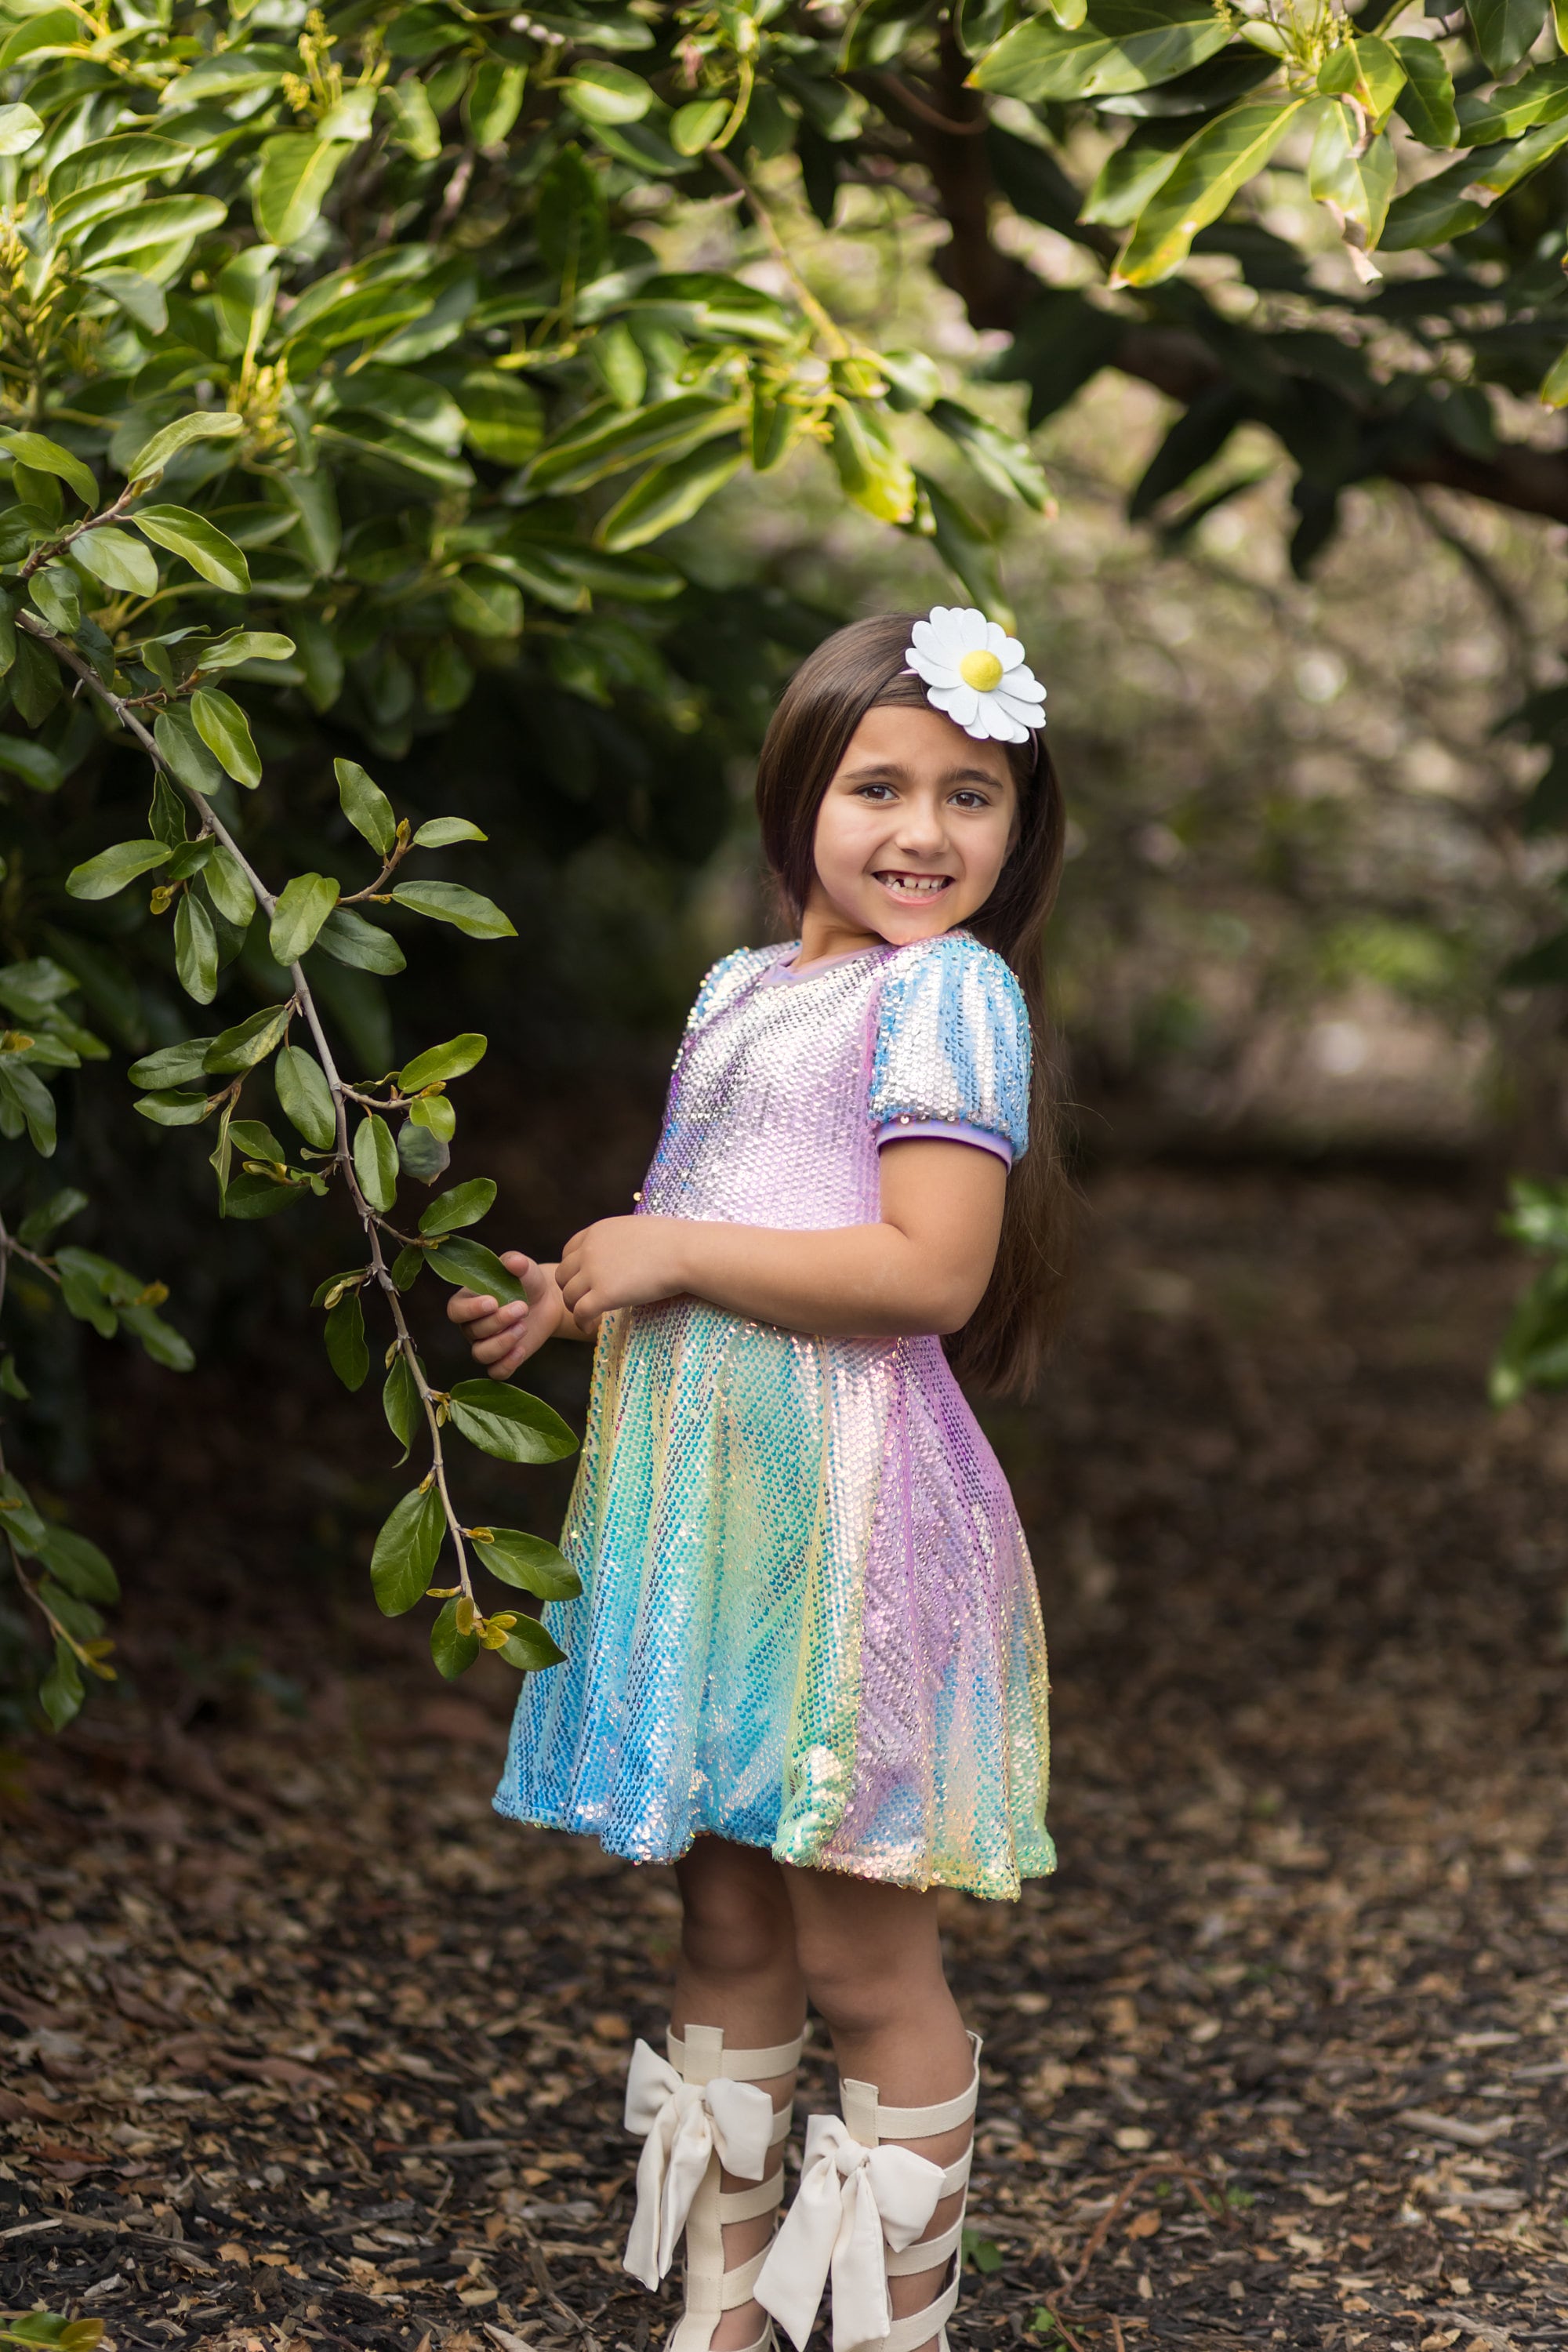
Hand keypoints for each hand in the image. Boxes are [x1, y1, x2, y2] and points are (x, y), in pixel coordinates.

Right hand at [445, 1251, 564, 1378]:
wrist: (546, 1300)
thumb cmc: (527, 1281)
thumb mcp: (523, 1268)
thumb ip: (516, 1262)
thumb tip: (514, 1262)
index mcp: (467, 1301)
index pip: (455, 1311)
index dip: (471, 1310)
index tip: (493, 1301)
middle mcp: (471, 1326)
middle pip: (472, 1332)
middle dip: (498, 1321)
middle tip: (522, 1307)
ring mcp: (485, 1344)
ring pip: (481, 1354)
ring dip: (502, 1343)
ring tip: (523, 1327)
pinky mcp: (502, 1360)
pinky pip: (496, 1372)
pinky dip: (507, 1364)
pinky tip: (522, 1349)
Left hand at [557, 1216, 687, 1327]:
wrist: (684, 1252)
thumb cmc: (671, 1240)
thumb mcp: (634, 1229)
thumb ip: (618, 1239)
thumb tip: (622, 1250)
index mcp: (597, 1232)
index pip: (568, 1252)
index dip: (572, 1269)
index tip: (582, 1281)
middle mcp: (589, 1250)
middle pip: (563, 1274)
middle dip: (570, 1289)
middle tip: (582, 1302)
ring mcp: (594, 1272)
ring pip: (569, 1295)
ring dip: (574, 1308)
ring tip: (586, 1317)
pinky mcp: (603, 1294)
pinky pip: (581, 1312)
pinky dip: (581, 1322)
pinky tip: (589, 1327)